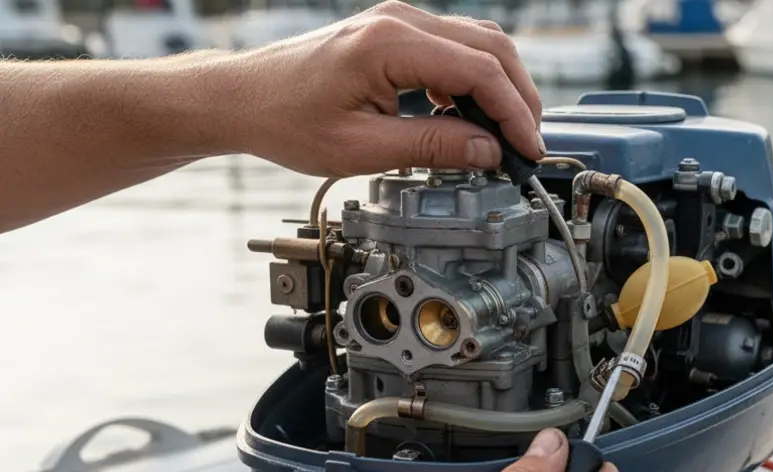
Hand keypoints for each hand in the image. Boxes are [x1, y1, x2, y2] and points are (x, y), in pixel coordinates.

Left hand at [206, 1, 544, 176]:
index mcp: (390, 44)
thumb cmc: (286, 120)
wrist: (244, 98)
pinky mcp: (396, 31)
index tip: (529, 151)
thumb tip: (488, 151)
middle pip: (492, 48)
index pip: (480, 71)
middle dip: (521, 99)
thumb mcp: (363, 148)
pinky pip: (456, 47)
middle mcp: (400, 20)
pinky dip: (477, 79)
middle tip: (529, 145)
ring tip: (509, 133)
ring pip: (480, 43)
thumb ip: (433, 146)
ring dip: (503, 86)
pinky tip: (474, 116)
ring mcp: (399, 20)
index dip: (515, 115)